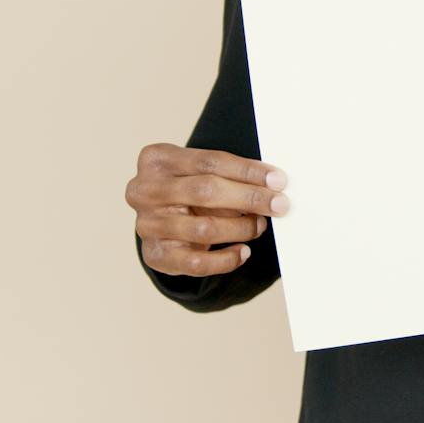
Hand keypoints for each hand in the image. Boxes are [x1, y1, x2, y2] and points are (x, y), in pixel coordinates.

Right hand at [127, 143, 290, 276]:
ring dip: (241, 228)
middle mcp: (144, 190)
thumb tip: (273, 185)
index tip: (278, 180)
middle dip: (248, 198)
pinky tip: (243, 251)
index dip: (247, 171)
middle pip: (205, 191)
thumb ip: (229, 174)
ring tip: (259, 225)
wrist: (160, 218)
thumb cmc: (189, 188)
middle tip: (279, 204)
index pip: (209, 162)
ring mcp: (147, 224)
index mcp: (156, 159)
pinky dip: (226, 259)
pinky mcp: (155, 255)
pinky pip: (196, 263)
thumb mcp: (200, 172)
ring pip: (204, 228)